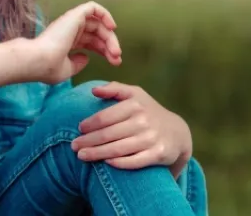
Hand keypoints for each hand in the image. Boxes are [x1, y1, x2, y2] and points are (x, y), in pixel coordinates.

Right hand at [33, 2, 121, 84]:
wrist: (38, 60)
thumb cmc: (48, 67)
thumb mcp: (66, 70)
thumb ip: (77, 64)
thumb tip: (85, 58)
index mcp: (66, 42)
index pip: (90, 42)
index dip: (104, 51)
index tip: (114, 62)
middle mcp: (69, 30)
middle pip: (96, 34)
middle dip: (110, 46)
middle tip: (117, 59)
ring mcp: (71, 22)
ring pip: (98, 24)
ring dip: (110, 37)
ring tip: (116, 52)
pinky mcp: (74, 15)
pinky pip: (92, 8)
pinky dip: (104, 14)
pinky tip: (112, 27)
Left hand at [71, 82, 191, 177]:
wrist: (177, 132)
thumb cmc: (148, 111)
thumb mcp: (135, 94)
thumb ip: (114, 89)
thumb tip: (94, 90)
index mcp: (135, 104)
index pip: (105, 117)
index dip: (89, 124)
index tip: (79, 129)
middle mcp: (143, 121)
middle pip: (108, 134)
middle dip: (88, 141)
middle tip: (73, 147)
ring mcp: (151, 138)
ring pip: (118, 149)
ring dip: (97, 154)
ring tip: (82, 156)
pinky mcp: (158, 154)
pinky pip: (134, 161)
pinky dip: (119, 163)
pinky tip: (106, 163)